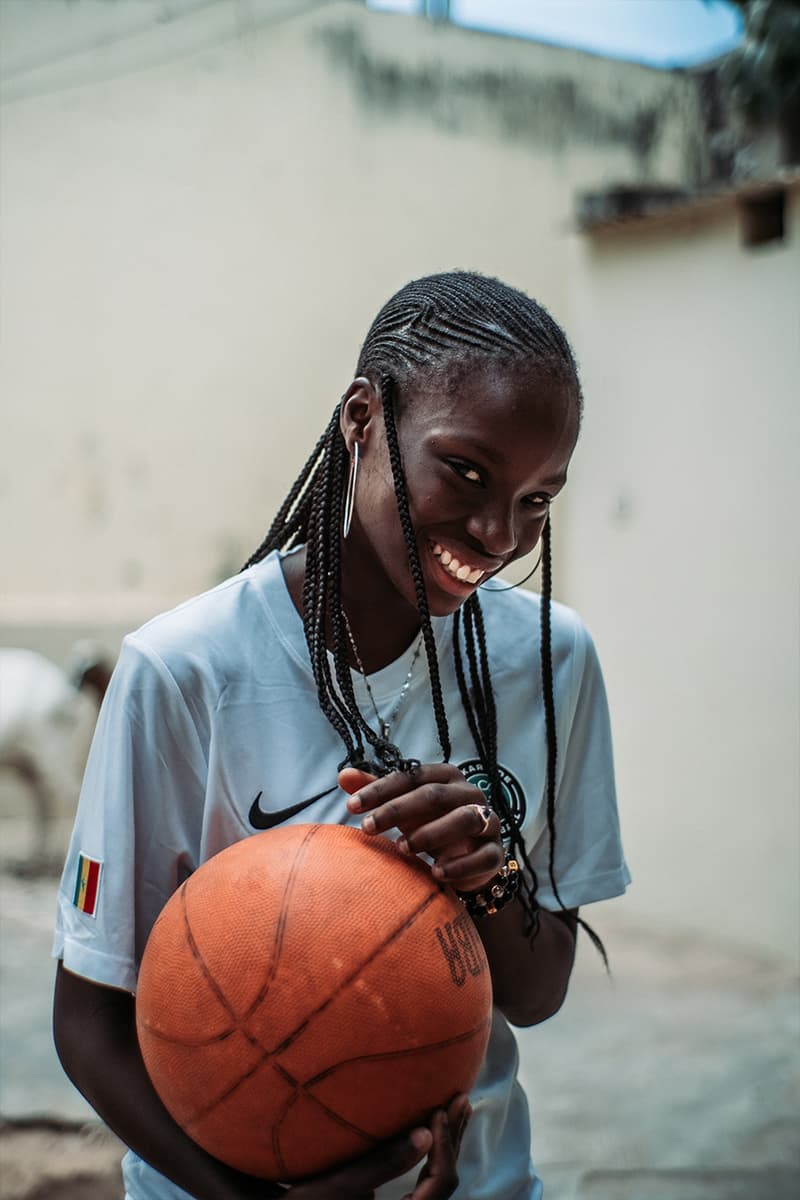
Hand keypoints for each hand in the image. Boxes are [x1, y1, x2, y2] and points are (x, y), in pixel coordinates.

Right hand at [282, 1095, 470, 1199]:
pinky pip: (429, 1178)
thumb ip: (384, 1162)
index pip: (440, 1183)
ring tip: (457, 1106)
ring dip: (448, 1141)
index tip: (436, 1109)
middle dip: (453, 1137)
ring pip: (439, 1179)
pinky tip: (436, 1126)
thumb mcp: (342, 1182)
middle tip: (460, 1098)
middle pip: (445, 1180)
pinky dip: (436, 1150)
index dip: (444, 1145)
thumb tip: (425, 1134)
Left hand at [341, 764, 503, 893]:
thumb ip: (377, 791)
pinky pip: (483, 856)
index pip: (412, 776)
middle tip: (368, 827)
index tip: (352, 807)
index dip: (381, 789)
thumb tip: (342, 775)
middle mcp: (470, 794)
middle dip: (398, 810)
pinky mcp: (495, 853)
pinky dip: (459, 865)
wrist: (470, 861)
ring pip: (465, 819)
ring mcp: (488, 822)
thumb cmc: (432, 825)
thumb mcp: (404, 808)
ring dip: (431, 833)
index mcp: (447, 777)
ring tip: (402, 849)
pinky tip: (435, 874)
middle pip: (435, 795)